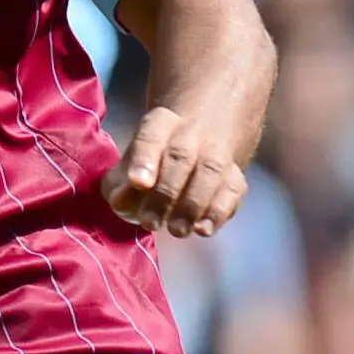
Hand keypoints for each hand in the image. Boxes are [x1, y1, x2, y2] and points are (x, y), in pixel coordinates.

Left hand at [110, 104, 250, 237]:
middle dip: (166, 192)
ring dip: (193, 205)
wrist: (200, 144)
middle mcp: (192, 133)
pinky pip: (233, 191)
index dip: (144, 160)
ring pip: (211, 172)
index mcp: (160, 123)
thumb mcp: (128, 165)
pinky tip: (203, 230)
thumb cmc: (152, 163)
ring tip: (177, 230)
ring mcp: (218, 153)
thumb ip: (118, 184)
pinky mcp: (235, 176)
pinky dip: (219, 212)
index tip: (138, 182)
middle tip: (150, 222)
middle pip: (181, 156)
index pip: (151, 137)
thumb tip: (119, 202)